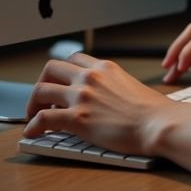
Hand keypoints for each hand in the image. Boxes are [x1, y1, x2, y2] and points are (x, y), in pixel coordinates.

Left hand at [23, 52, 175, 156]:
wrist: (158, 124)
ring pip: (41, 90)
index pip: (73, 59)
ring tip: (32, 115)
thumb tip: (104, 97)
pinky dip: (32, 125)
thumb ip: (112, 85)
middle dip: (41, 82)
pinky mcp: (77, 118)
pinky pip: (43, 117)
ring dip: (32, 103)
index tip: (58, 83)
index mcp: (105, 68)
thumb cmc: (152, 110)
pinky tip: (32, 131)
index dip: (61, 71)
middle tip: (41, 98)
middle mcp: (90, 77)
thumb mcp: (131, 85)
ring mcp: (82, 96)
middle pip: (50, 68)